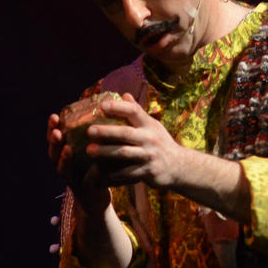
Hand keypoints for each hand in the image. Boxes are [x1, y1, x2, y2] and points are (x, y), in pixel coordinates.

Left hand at [74, 93, 199, 190]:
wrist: (179, 166)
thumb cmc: (160, 143)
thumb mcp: (153, 125)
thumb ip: (138, 112)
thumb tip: (124, 95)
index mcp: (149, 125)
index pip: (134, 111)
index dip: (118, 107)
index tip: (102, 105)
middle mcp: (150, 138)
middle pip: (125, 133)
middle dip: (106, 131)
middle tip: (90, 131)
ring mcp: (149, 155)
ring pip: (124, 153)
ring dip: (105, 152)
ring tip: (89, 150)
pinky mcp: (147, 171)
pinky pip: (127, 172)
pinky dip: (113, 172)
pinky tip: (99, 171)